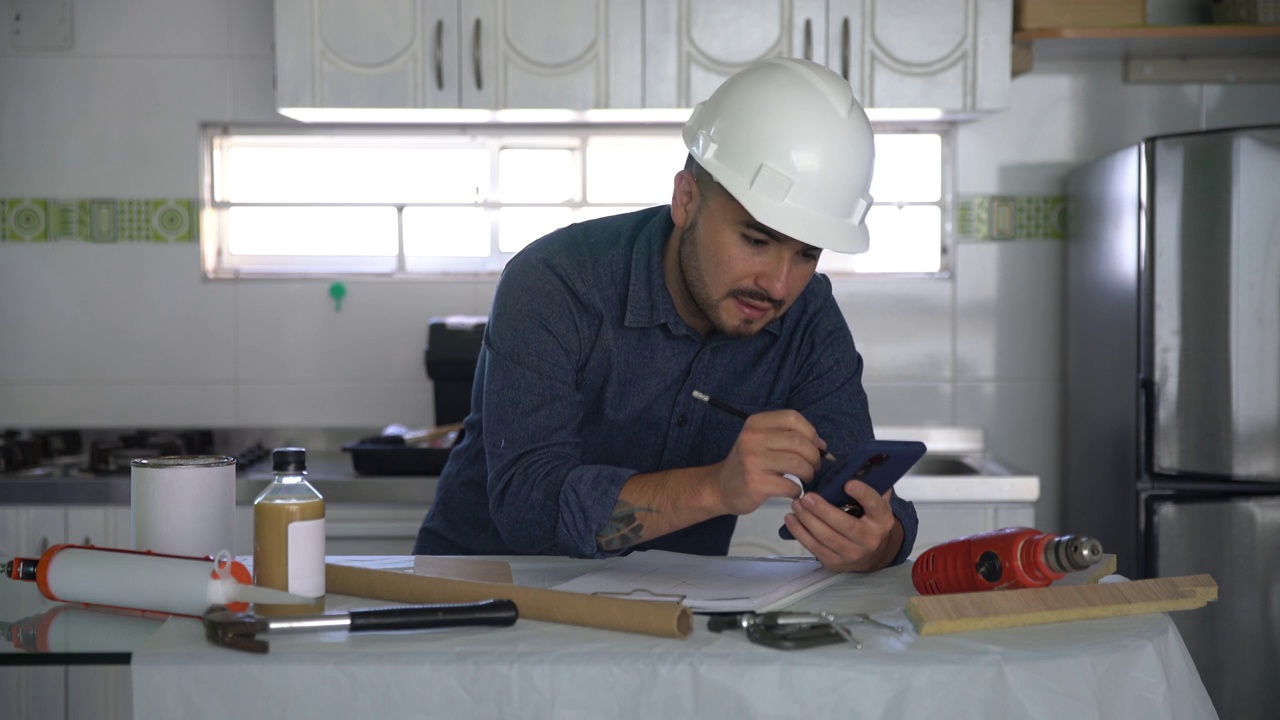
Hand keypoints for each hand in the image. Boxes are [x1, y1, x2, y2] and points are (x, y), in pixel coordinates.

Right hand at [711, 409, 826, 515]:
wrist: (720, 487)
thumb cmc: (747, 464)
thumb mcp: (761, 441)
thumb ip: (787, 437)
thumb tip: (821, 444)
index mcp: (756, 423)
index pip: (792, 418)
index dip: (811, 432)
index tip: (816, 446)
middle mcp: (752, 438)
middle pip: (798, 441)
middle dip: (813, 456)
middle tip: (813, 466)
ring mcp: (753, 460)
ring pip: (797, 463)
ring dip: (808, 473)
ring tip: (806, 478)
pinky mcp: (755, 482)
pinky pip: (790, 485)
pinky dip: (797, 490)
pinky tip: (793, 491)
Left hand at [782, 479, 901, 571]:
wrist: (872, 554)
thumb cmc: (869, 521)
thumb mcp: (876, 504)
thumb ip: (871, 486)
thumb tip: (861, 463)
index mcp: (882, 520)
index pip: (875, 505)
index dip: (863, 494)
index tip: (848, 483)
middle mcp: (869, 539)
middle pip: (845, 525)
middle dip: (823, 510)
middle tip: (807, 496)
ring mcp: (852, 554)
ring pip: (827, 537)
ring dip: (808, 520)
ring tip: (796, 505)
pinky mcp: (835, 562)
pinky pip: (814, 547)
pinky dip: (800, 533)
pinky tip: (791, 519)